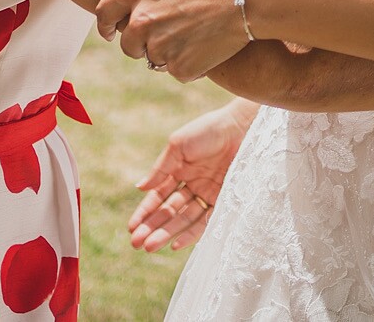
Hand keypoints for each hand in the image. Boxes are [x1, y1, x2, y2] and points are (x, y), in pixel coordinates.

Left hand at [95, 0, 252, 81]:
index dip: (105, 24)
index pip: (104, 14)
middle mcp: (143, 22)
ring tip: (190, 34)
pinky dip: (188, 63)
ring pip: (154, 58)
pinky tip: (204, 47)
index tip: (110, 30)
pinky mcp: (182, 66)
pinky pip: (177, 70)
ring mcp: (161, 46)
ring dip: (166, 51)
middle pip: (129, 43)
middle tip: (166, 30)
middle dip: (142, 40)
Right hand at [125, 101, 256, 251]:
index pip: (158, 196)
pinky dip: (190, 234)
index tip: (131, 228)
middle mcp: (193, 185)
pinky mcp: (224, 200)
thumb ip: (161, 168)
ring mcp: (208, 194)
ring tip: (151, 246)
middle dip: (152, 227)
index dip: (145, 212)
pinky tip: (175, 244)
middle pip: (169, 211)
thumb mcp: (179, 145)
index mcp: (179, 170)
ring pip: (184, 219)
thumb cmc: (208, 130)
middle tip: (137, 244)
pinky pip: (205, 222)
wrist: (242, 127)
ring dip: (167, 233)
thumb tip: (140, 188)